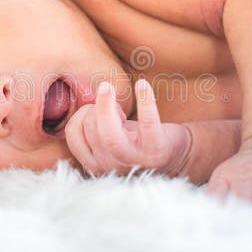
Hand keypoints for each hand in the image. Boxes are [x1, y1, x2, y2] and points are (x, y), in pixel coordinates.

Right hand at [65, 79, 191, 177]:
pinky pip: (148, 123)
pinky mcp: (157, 151)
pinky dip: (145, 101)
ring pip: (109, 134)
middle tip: (116, 108)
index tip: (97, 112)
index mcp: (96, 164)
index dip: (80, 115)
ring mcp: (134, 161)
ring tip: (110, 90)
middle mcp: (112, 167)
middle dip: (98, 109)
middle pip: (91, 130)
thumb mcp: (109, 140)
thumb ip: (93, 129)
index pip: (73, 137)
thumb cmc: (138, 143)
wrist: (178, 158)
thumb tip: (88, 105)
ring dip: (107, 105)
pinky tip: (142, 84)